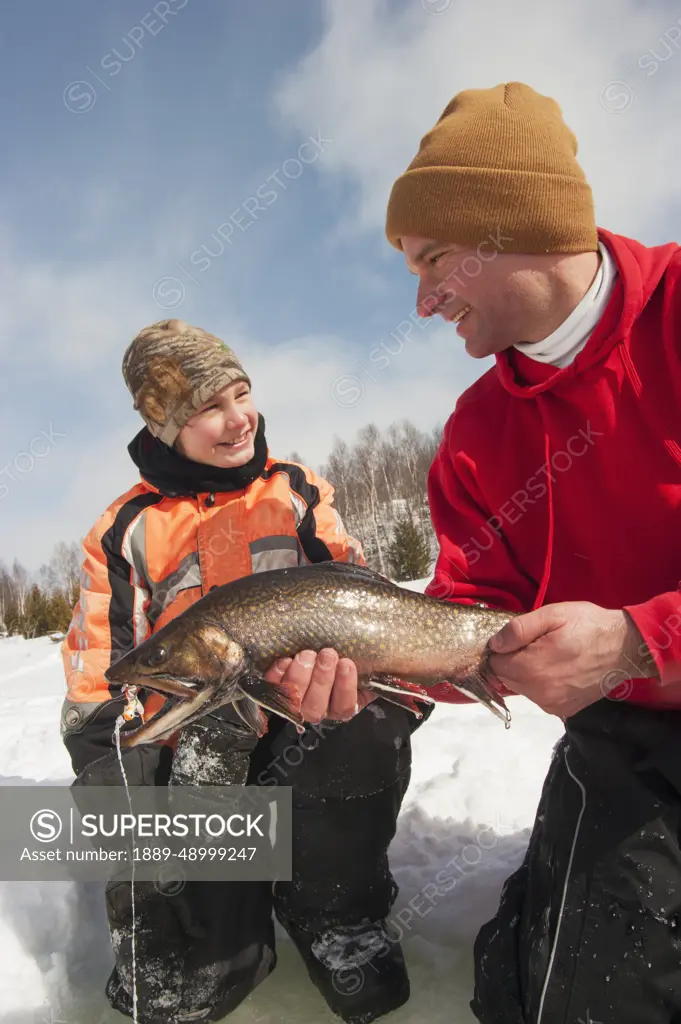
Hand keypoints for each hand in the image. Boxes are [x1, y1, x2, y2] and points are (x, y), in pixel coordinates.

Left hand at [263, 649, 372, 723]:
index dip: (345, 687)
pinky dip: (278, 673)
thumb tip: (401, 663)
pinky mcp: (275, 690)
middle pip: (317, 706)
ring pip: (295, 699)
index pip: (345, 706)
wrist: (318, 645)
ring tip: (307, 653)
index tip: (348, 663)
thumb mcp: (366, 660)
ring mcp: (295, 701)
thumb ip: (378, 664)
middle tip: (327, 653)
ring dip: (301, 675)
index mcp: (343, 705)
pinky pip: (273, 687)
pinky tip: (286, 658)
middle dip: (322, 679)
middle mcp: (319, 709)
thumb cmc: (348, 653)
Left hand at [487, 602, 657, 718]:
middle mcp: (539, 692)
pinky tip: (558, 669)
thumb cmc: (588, 625)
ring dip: (527, 673)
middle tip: (536, 644)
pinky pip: (539, 697)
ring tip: (550, 655)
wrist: (624, 648)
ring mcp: (552, 704)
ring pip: (522, 688)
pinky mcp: (564, 710)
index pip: (496, 664)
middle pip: (506, 678)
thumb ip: (518, 629)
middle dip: (513, 661)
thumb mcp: (552, 614)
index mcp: (532, 668)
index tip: (518, 639)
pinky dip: (542, 684)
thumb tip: (494, 644)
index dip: (502, 649)